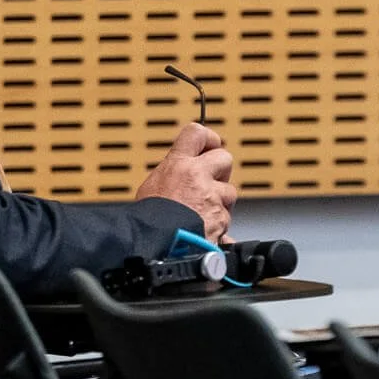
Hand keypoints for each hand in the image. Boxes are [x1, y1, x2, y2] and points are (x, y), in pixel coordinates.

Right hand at [135, 122, 236, 239]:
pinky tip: (205, 231)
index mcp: (177, 165)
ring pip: (229, 192)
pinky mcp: (221, 218)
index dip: (207, 138)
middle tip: (210, 182)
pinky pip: (227, 220)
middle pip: (224, 157)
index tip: (208, 145)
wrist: (155, 245)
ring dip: (220, 202)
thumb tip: (182, 178)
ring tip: (202, 213)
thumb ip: (174, 177)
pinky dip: (219, 227)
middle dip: (221, 170)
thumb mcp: (152, 187)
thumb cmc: (148, 220)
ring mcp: (211, 197)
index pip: (197, 133)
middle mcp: (198, 177)